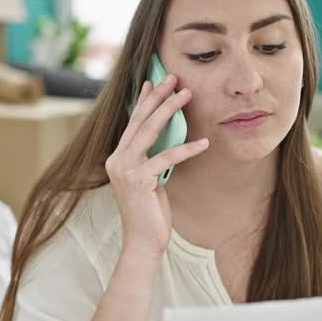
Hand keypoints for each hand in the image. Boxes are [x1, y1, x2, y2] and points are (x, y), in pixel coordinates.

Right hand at [106, 73, 209, 258]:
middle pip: (140, 121)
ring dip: (170, 110)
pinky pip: (167, 157)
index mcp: (117, 158)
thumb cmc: (150, 212)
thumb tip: (168, 137)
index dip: (143, 101)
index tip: (153, 81)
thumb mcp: (151, 179)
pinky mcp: (139, 180)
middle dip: (158, 97)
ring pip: (150, 131)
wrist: (143, 242)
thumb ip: (152, 159)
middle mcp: (117, 160)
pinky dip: (187, 149)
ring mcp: (125, 169)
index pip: (132, 123)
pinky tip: (204, 142)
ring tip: (187, 94)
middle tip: (174, 78)